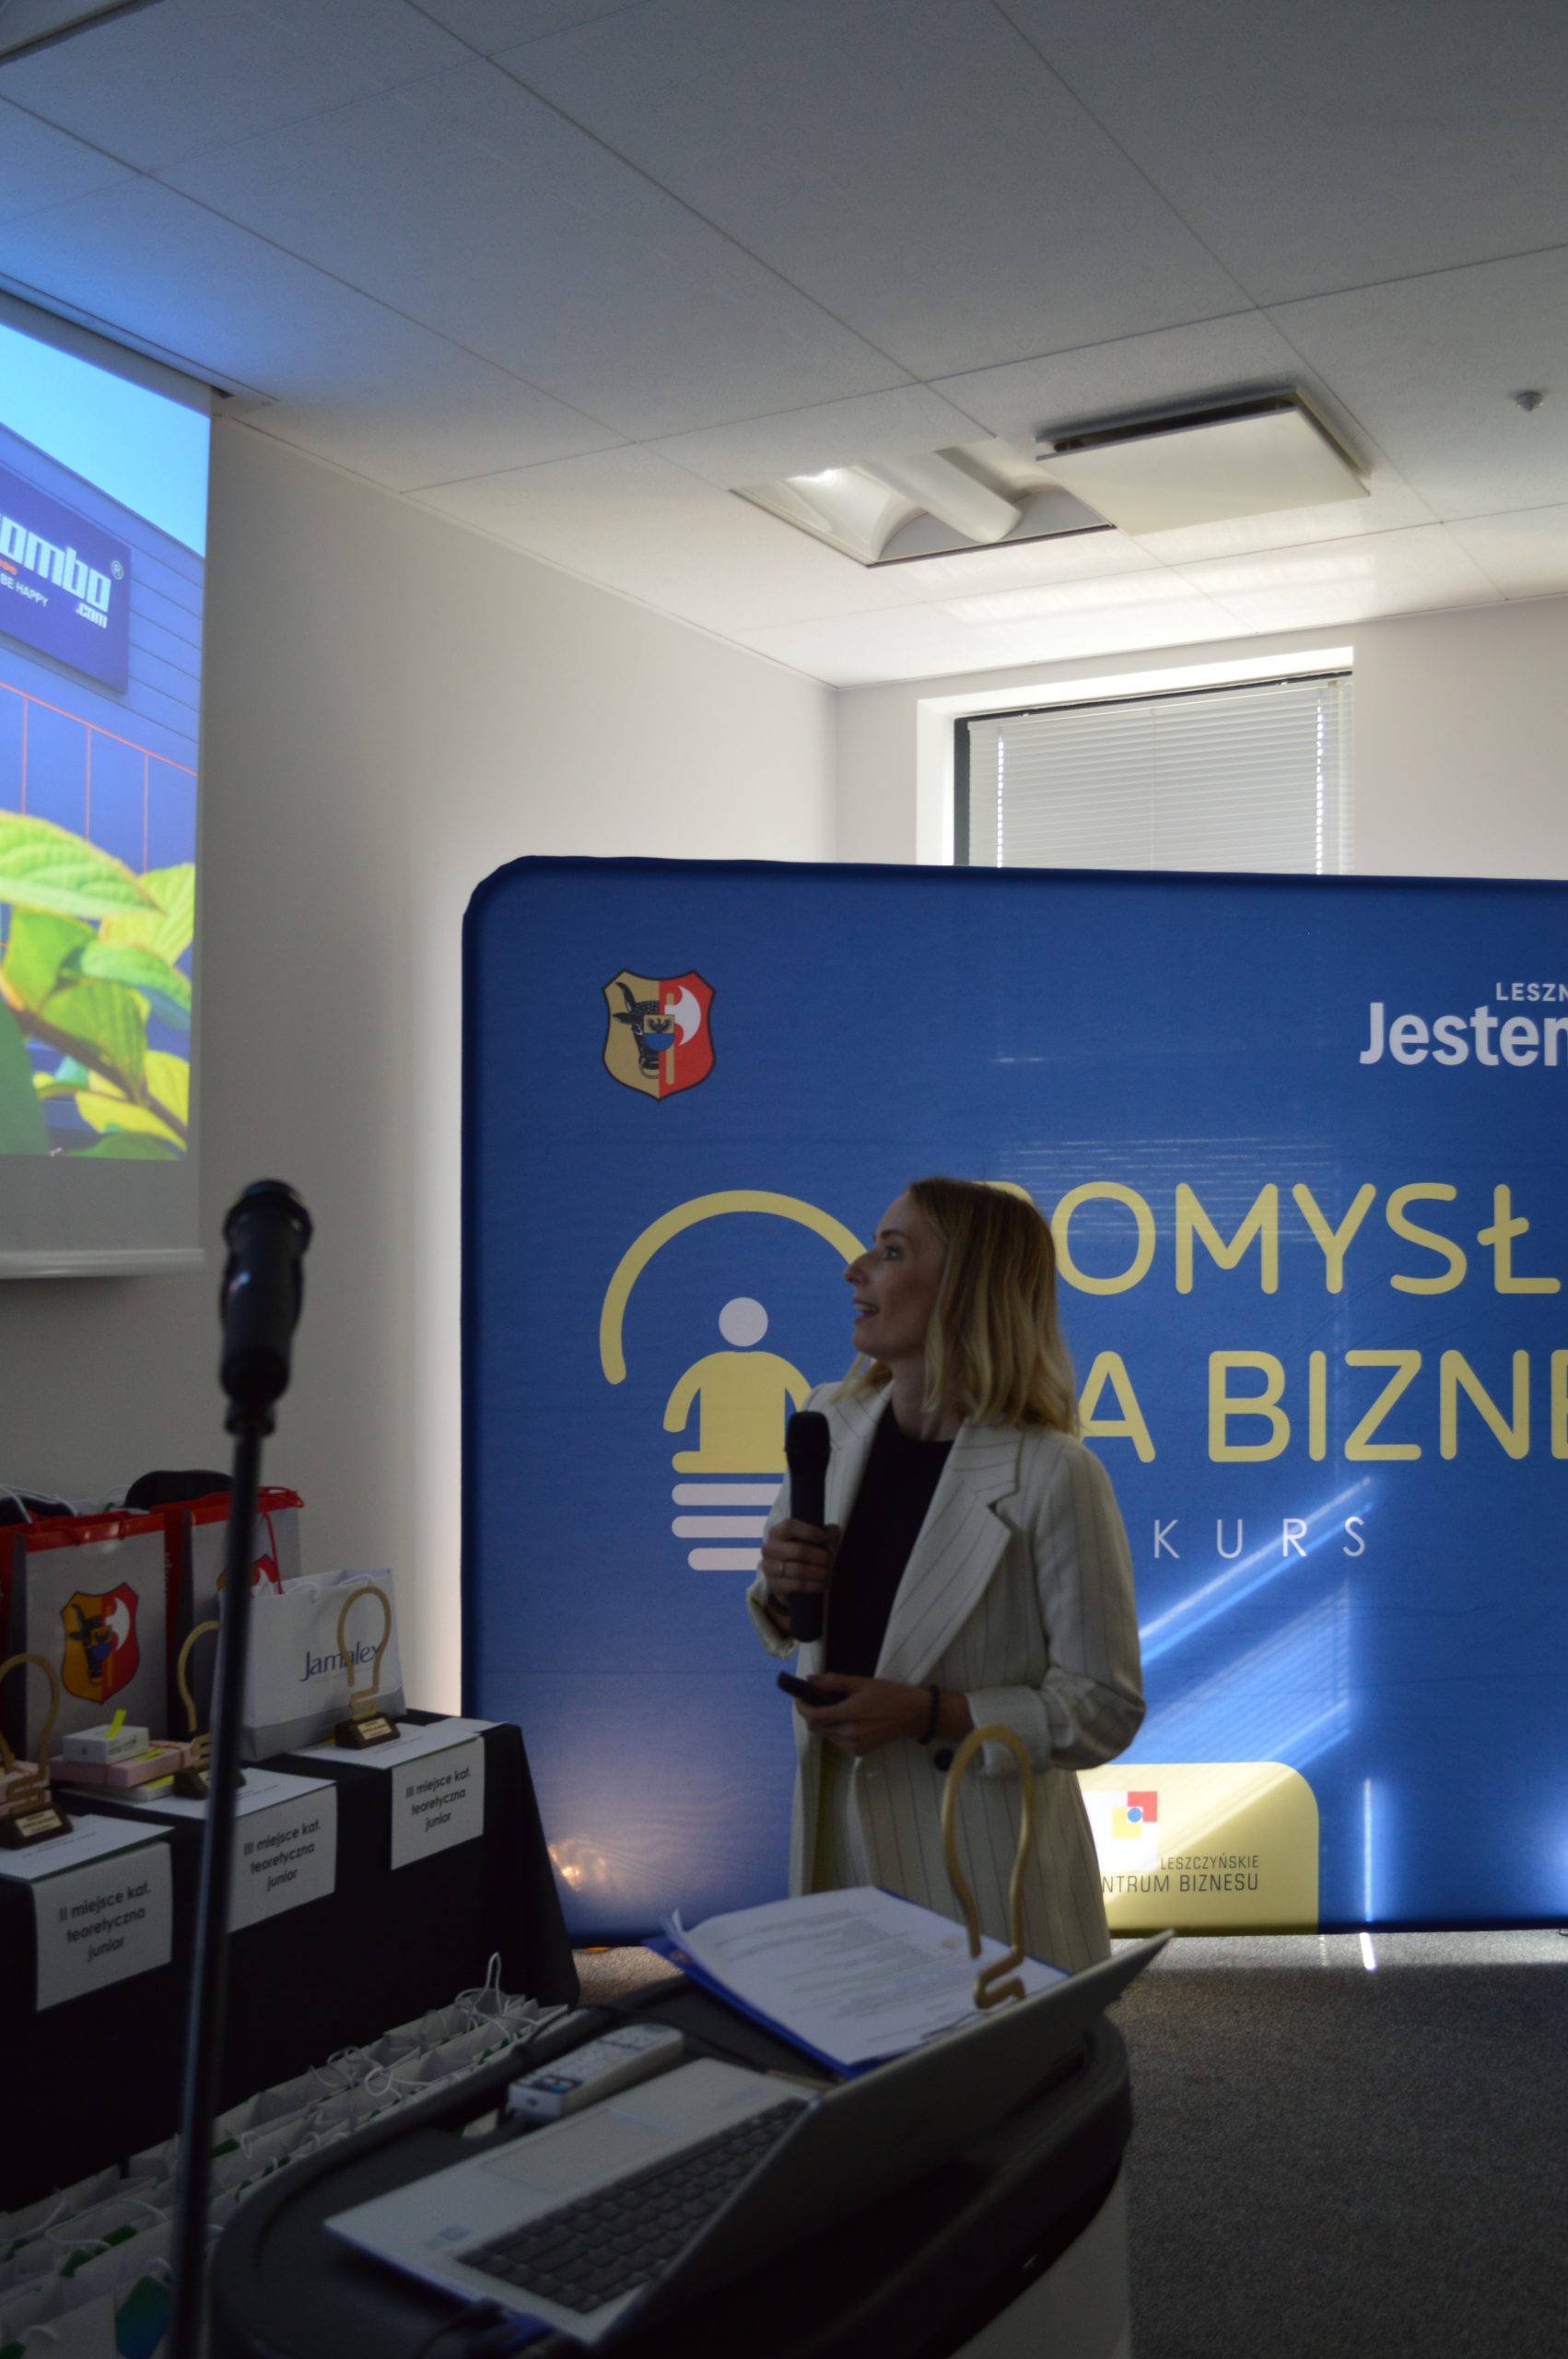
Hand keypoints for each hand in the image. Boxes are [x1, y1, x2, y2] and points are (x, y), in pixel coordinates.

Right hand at [758, 1519, 838, 1616]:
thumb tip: (833, 1531)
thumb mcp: (812, 1539)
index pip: (790, 1527)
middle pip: (798, 1551)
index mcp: (776, 1532)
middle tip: (830, 1559)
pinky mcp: (773, 1586)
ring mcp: (769, 1568)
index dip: (810, 1531)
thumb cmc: (801, 1551)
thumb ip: (825, 1532)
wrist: (786, 1575)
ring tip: (828, 1573)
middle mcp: (769, 1549)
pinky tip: (824, 1584)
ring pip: (799, 1570)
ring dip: (819, 1572)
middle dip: (820, 1556)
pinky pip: (798, 1585)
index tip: (825, 1537)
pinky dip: (815, 1585)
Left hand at [794, 1674, 927, 1756]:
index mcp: (850, 1714)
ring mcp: (855, 1746)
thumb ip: (833, 1682)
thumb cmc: (889, 1694)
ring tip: (830, 1708)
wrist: (913, 1715)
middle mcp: (850, 1734)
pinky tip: (844, 1720)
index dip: (802, 1707)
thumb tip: (810, 1681)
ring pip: (825, 1736)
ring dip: (822, 1723)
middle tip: (812, 1699)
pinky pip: (837, 1742)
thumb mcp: (861, 1682)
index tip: (798, 1696)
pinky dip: (834, 1731)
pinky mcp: (859, 1753)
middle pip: (816, 1728)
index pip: (814, 1716)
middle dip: (810, 1714)